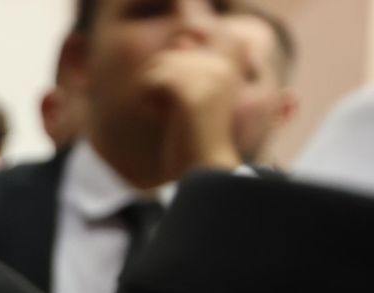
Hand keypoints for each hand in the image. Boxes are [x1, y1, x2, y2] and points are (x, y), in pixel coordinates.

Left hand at [141, 46, 243, 179]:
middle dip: (158, 84)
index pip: (184, 52)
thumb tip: (181, 41)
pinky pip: (150, 80)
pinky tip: (159, 118)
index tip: (178, 102)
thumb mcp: (193, 98)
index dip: (171, 75)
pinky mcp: (189, 91)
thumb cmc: (196, 142)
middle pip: (168, 56)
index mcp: (227, 67)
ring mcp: (207, 77)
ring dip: (151, 92)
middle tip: (169, 113)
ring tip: (164, 115)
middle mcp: (221, 67)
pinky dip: (146, 101)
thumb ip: (188, 69)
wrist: (205, 171)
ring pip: (157, 65)